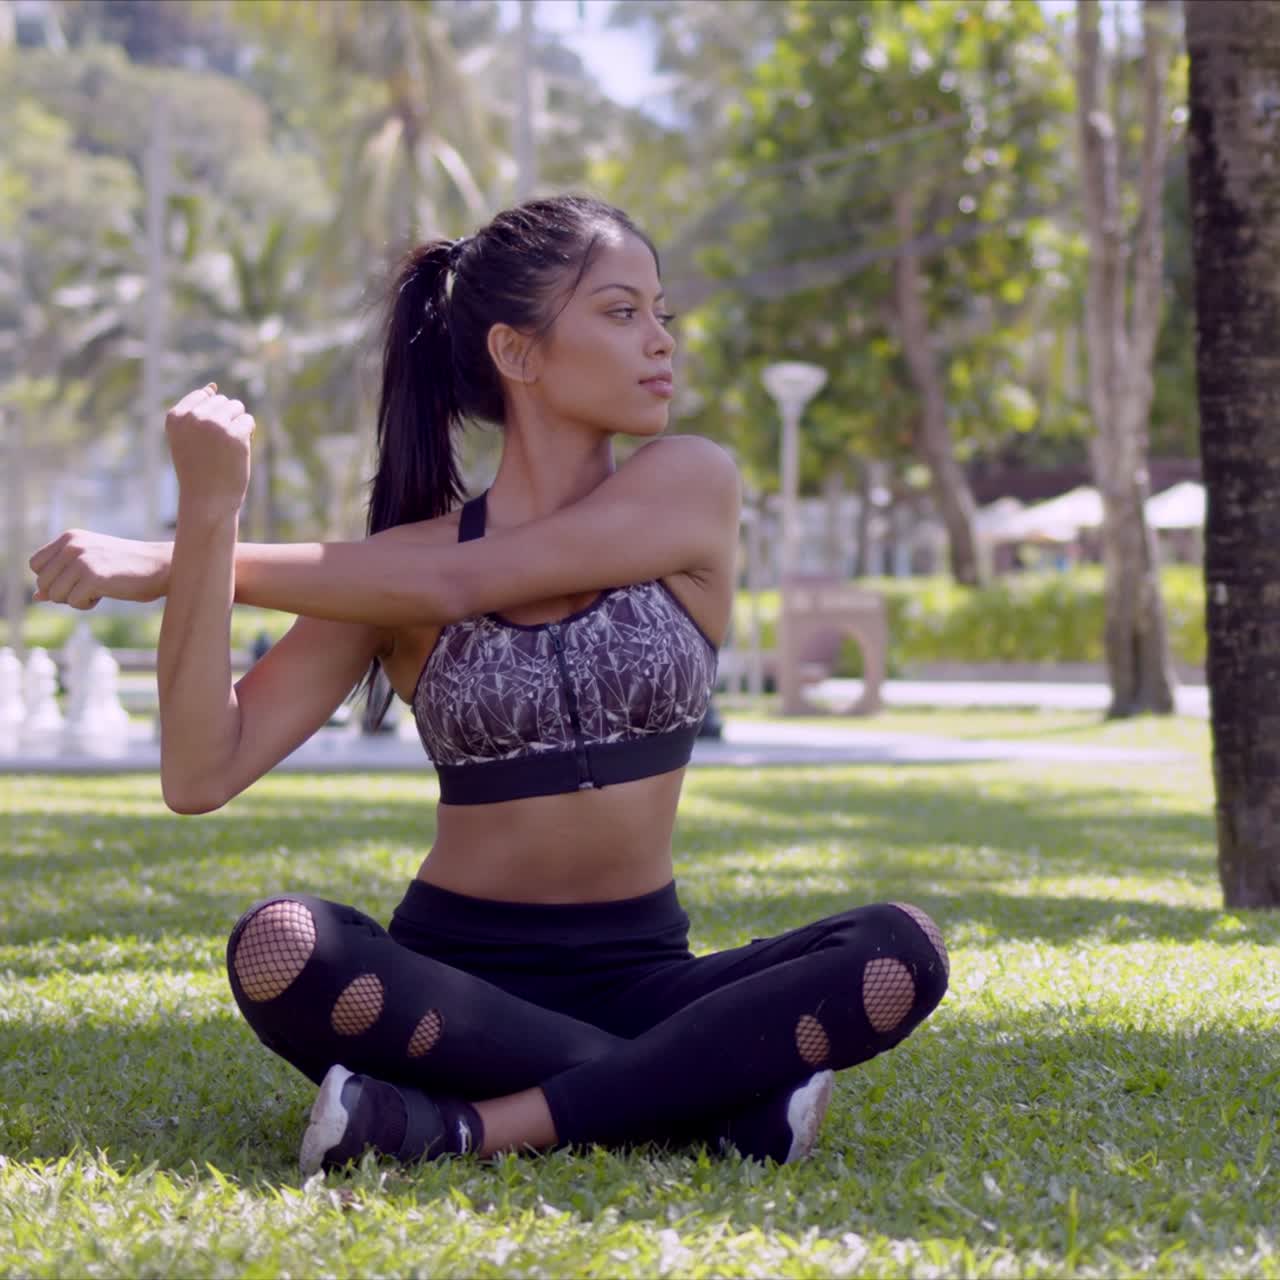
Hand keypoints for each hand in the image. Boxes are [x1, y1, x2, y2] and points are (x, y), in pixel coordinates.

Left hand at [29, 531, 171, 609]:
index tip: (76, 580)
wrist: (161, 566)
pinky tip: (105, 594)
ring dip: (75, 600)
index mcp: (69, 538)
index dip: (52, 579)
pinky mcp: (93, 576)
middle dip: (62, 593)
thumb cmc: (128, 568)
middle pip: (42, 582)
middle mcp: (72, 545)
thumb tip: (36, 597)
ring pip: (55, 595)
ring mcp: (82, 560)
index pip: (35, 565)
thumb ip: (62, 576)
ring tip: (98, 590)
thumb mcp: (91, 566)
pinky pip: (74, 602)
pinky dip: (88, 604)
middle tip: (89, 588)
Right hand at [165, 383, 254, 517]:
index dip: (211, 416)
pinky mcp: (236, 434)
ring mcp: (215, 425)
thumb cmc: (198, 469)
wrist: (207, 500)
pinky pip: (248, 421)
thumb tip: (213, 386)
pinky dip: (248, 434)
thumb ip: (197, 410)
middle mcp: (194, 417)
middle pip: (223, 400)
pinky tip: (238, 450)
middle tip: (217, 447)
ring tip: (227, 447)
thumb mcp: (188, 437)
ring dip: (238, 424)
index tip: (205, 439)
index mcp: (175, 416)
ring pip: (237, 407)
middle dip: (226, 419)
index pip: (202, 395)